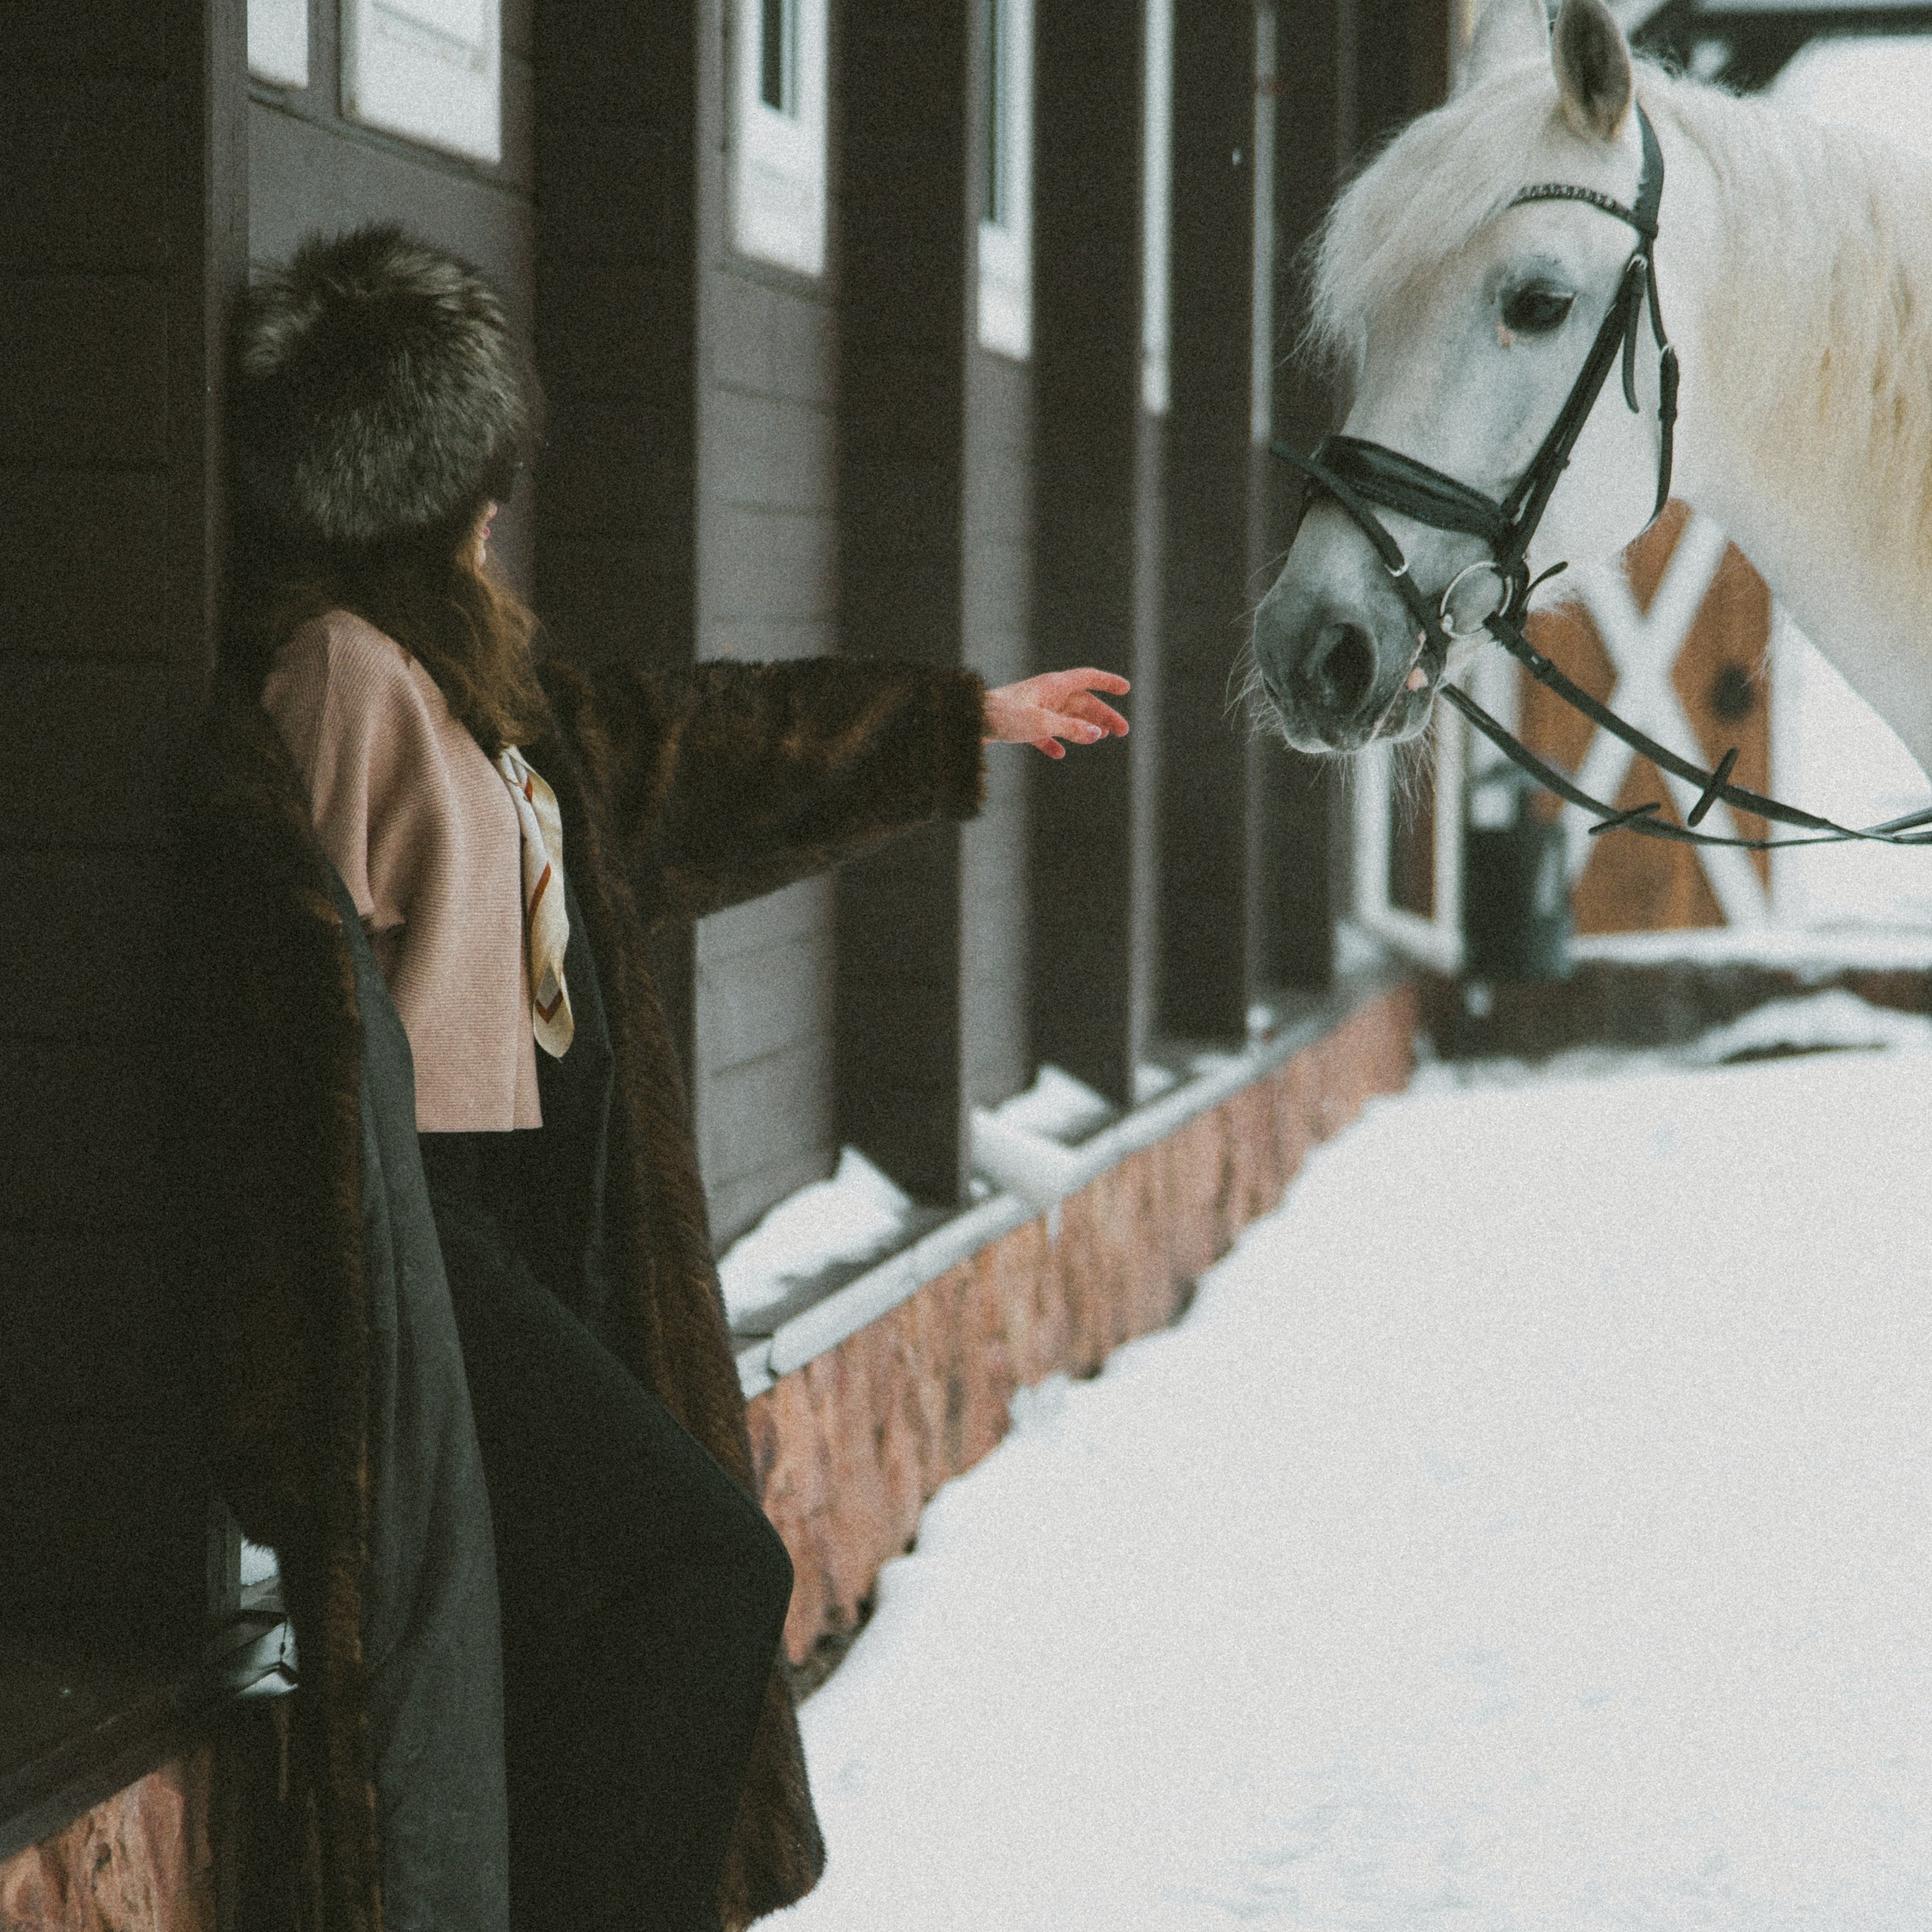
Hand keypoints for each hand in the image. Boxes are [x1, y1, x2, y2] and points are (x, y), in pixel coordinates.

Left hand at [982, 669, 1130, 759]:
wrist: (968, 720)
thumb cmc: (1003, 715)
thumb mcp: (1040, 723)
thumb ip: (1070, 728)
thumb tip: (1097, 733)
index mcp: (1053, 685)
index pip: (1088, 678)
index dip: (1108, 682)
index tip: (1126, 689)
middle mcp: (1046, 694)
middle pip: (1082, 701)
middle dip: (1103, 714)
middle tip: (1122, 731)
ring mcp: (1035, 708)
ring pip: (1067, 716)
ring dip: (1085, 727)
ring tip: (1101, 738)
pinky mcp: (1023, 723)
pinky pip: (1045, 731)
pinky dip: (1055, 741)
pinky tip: (1059, 754)